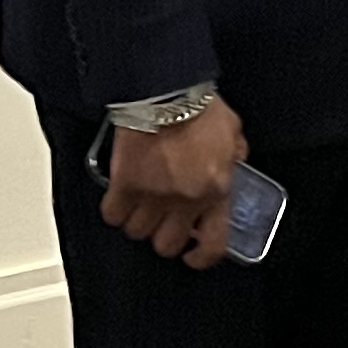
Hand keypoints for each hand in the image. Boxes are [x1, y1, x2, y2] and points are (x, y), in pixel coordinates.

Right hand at [102, 100, 247, 268]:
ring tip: (140, 207)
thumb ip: (235, 155)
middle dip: (164, 237)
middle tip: (162, 223)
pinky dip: (114, 210)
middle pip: (166, 245)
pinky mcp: (124, 183)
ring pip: (137, 233)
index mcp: (215, 191)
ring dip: (138, 223)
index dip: (201, 257)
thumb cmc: (198, 107)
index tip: (192, 255)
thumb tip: (234, 162)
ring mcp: (152, 195)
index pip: (213, 244)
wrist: (165, 90)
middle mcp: (184, 201)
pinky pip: (113, 214)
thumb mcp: (232, 132)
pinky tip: (119, 200)